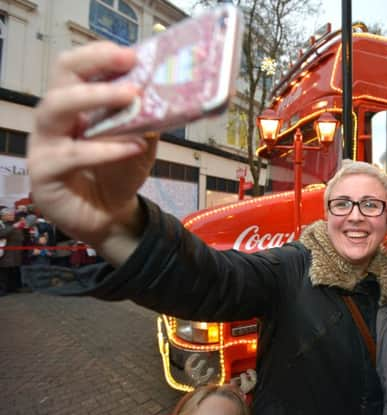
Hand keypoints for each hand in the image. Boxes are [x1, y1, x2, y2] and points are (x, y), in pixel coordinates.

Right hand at [28, 42, 156, 264]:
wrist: (111, 216)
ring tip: (132, 97)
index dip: (98, 56)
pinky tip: (132, 146)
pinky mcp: (43, 172)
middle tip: (129, 67)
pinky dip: (105, 148)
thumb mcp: (142, 140)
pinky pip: (71, 155)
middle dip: (93, 66)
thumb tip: (170, 91)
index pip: (75, 68)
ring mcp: (44, 144)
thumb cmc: (120, 172)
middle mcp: (54, 119)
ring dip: (96, 99)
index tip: (129, 53)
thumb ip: (148, 118)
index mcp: (75, 105)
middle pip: (61, 80)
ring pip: (55, 109)